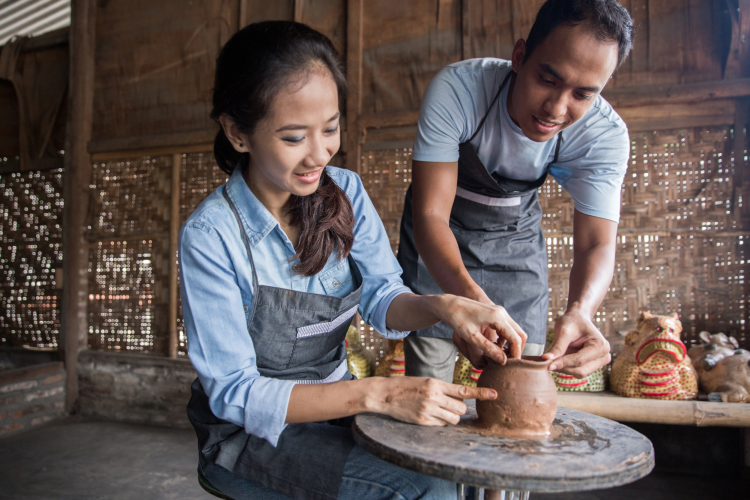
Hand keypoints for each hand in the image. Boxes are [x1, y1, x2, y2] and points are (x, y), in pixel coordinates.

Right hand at [375, 377, 496, 425]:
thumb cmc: (407, 386)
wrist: (386, 394)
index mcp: (436, 383)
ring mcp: (428, 410)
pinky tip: (429, 415)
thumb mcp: (426, 381)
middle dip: (459, 409)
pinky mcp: (423, 421)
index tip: (495, 394)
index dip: (481, 393)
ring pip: (453, 419)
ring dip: (451, 417)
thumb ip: (443, 389)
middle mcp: (434, 397)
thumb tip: (461, 399)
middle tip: (449, 406)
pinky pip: (441, 425)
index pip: (464, 390)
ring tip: (438, 410)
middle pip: (462, 409)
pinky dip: (440, 422)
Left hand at [439, 295, 526, 366]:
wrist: (450, 304)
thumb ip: (488, 349)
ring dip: (512, 344)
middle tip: (509, 363)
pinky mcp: (496, 313)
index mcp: (497, 317)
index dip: (515, 354)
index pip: (516, 339)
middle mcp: (502, 313)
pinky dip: (507, 339)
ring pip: (515, 331)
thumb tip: (503, 361)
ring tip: (501, 357)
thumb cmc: (458, 319)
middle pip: (521, 334)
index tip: (510, 366)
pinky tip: (496, 347)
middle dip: (517, 350)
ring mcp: (500, 312)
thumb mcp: (471, 337)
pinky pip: (508, 328)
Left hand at [542, 309, 610, 377]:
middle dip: (563, 366)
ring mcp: (599, 362)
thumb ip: (557, 346)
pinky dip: (567, 367)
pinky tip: (561, 358)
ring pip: (579, 373)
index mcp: (600, 345)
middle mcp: (604, 356)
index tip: (547, 365)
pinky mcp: (593, 366)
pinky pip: (578, 371)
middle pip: (581, 370)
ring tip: (555, 356)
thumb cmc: (572, 322)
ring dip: (564, 367)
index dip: (563, 363)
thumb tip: (546, 359)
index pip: (580, 360)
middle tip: (548, 361)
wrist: (578, 319)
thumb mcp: (563, 331)